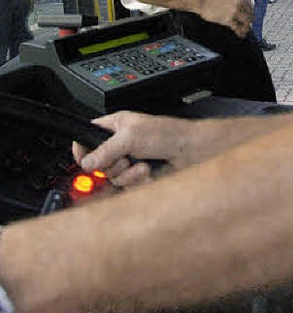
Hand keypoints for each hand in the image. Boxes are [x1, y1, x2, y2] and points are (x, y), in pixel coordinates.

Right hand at [72, 111, 191, 187]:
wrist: (190, 152)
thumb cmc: (168, 134)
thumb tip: (87, 162)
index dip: (83, 148)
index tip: (83, 159)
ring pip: (112, 177)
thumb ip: (106, 149)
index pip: (88, 136)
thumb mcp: (131, 136)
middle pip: (98, 162)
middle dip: (112, 164)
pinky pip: (126, 186)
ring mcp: (129, 161)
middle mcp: (120, 144)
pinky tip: (148, 172)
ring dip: (127, 174)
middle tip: (125, 158)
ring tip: (142, 165)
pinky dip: (137, 181)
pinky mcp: (137, 176)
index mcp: (116, 126)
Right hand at [196, 0, 253, 36]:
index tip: (251, 17)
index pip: (251, 6)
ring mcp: (234, 11)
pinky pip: (238, 28)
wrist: (201, 1)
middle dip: (250, 21)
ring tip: (245, 31)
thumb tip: (245, 6)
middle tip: (249, 25)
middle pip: (250, 15)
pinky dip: (240, 32)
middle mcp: (238, 3)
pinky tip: (240, 35)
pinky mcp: (228, 19)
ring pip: (246, 22)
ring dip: (246, 28)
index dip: (251, 13)